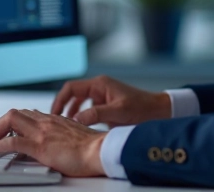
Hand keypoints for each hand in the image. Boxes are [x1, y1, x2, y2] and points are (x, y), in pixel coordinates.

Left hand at [0, 109, 105, 176]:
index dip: (5, 123)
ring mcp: (42, 131)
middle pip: (11, 114)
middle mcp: (45, 121)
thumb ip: (60, 135)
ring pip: (8, 121)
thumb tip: (52, 142)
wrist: (102, 151)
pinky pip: (13, 141)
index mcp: (52, 119)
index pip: (23, 114)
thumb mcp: (73, 137)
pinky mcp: (41, 145)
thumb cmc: (92, 148)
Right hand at [51, 75, 170, 126]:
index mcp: (99, 84)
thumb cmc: (142, 109)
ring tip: (66, 126)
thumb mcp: (118, 112)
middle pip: (73, 94)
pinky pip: (88, 110)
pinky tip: (81, 129)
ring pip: (79, 103)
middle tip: (56, 122)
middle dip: (63, 107)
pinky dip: (82, 117)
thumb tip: (76, 120)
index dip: (60, 100)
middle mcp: (99, 88)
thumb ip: (96, 114)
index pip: (71, 88)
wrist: (159, 112)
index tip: (54, 114)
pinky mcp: (106, 106)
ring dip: (72, 113)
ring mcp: (102, 97)